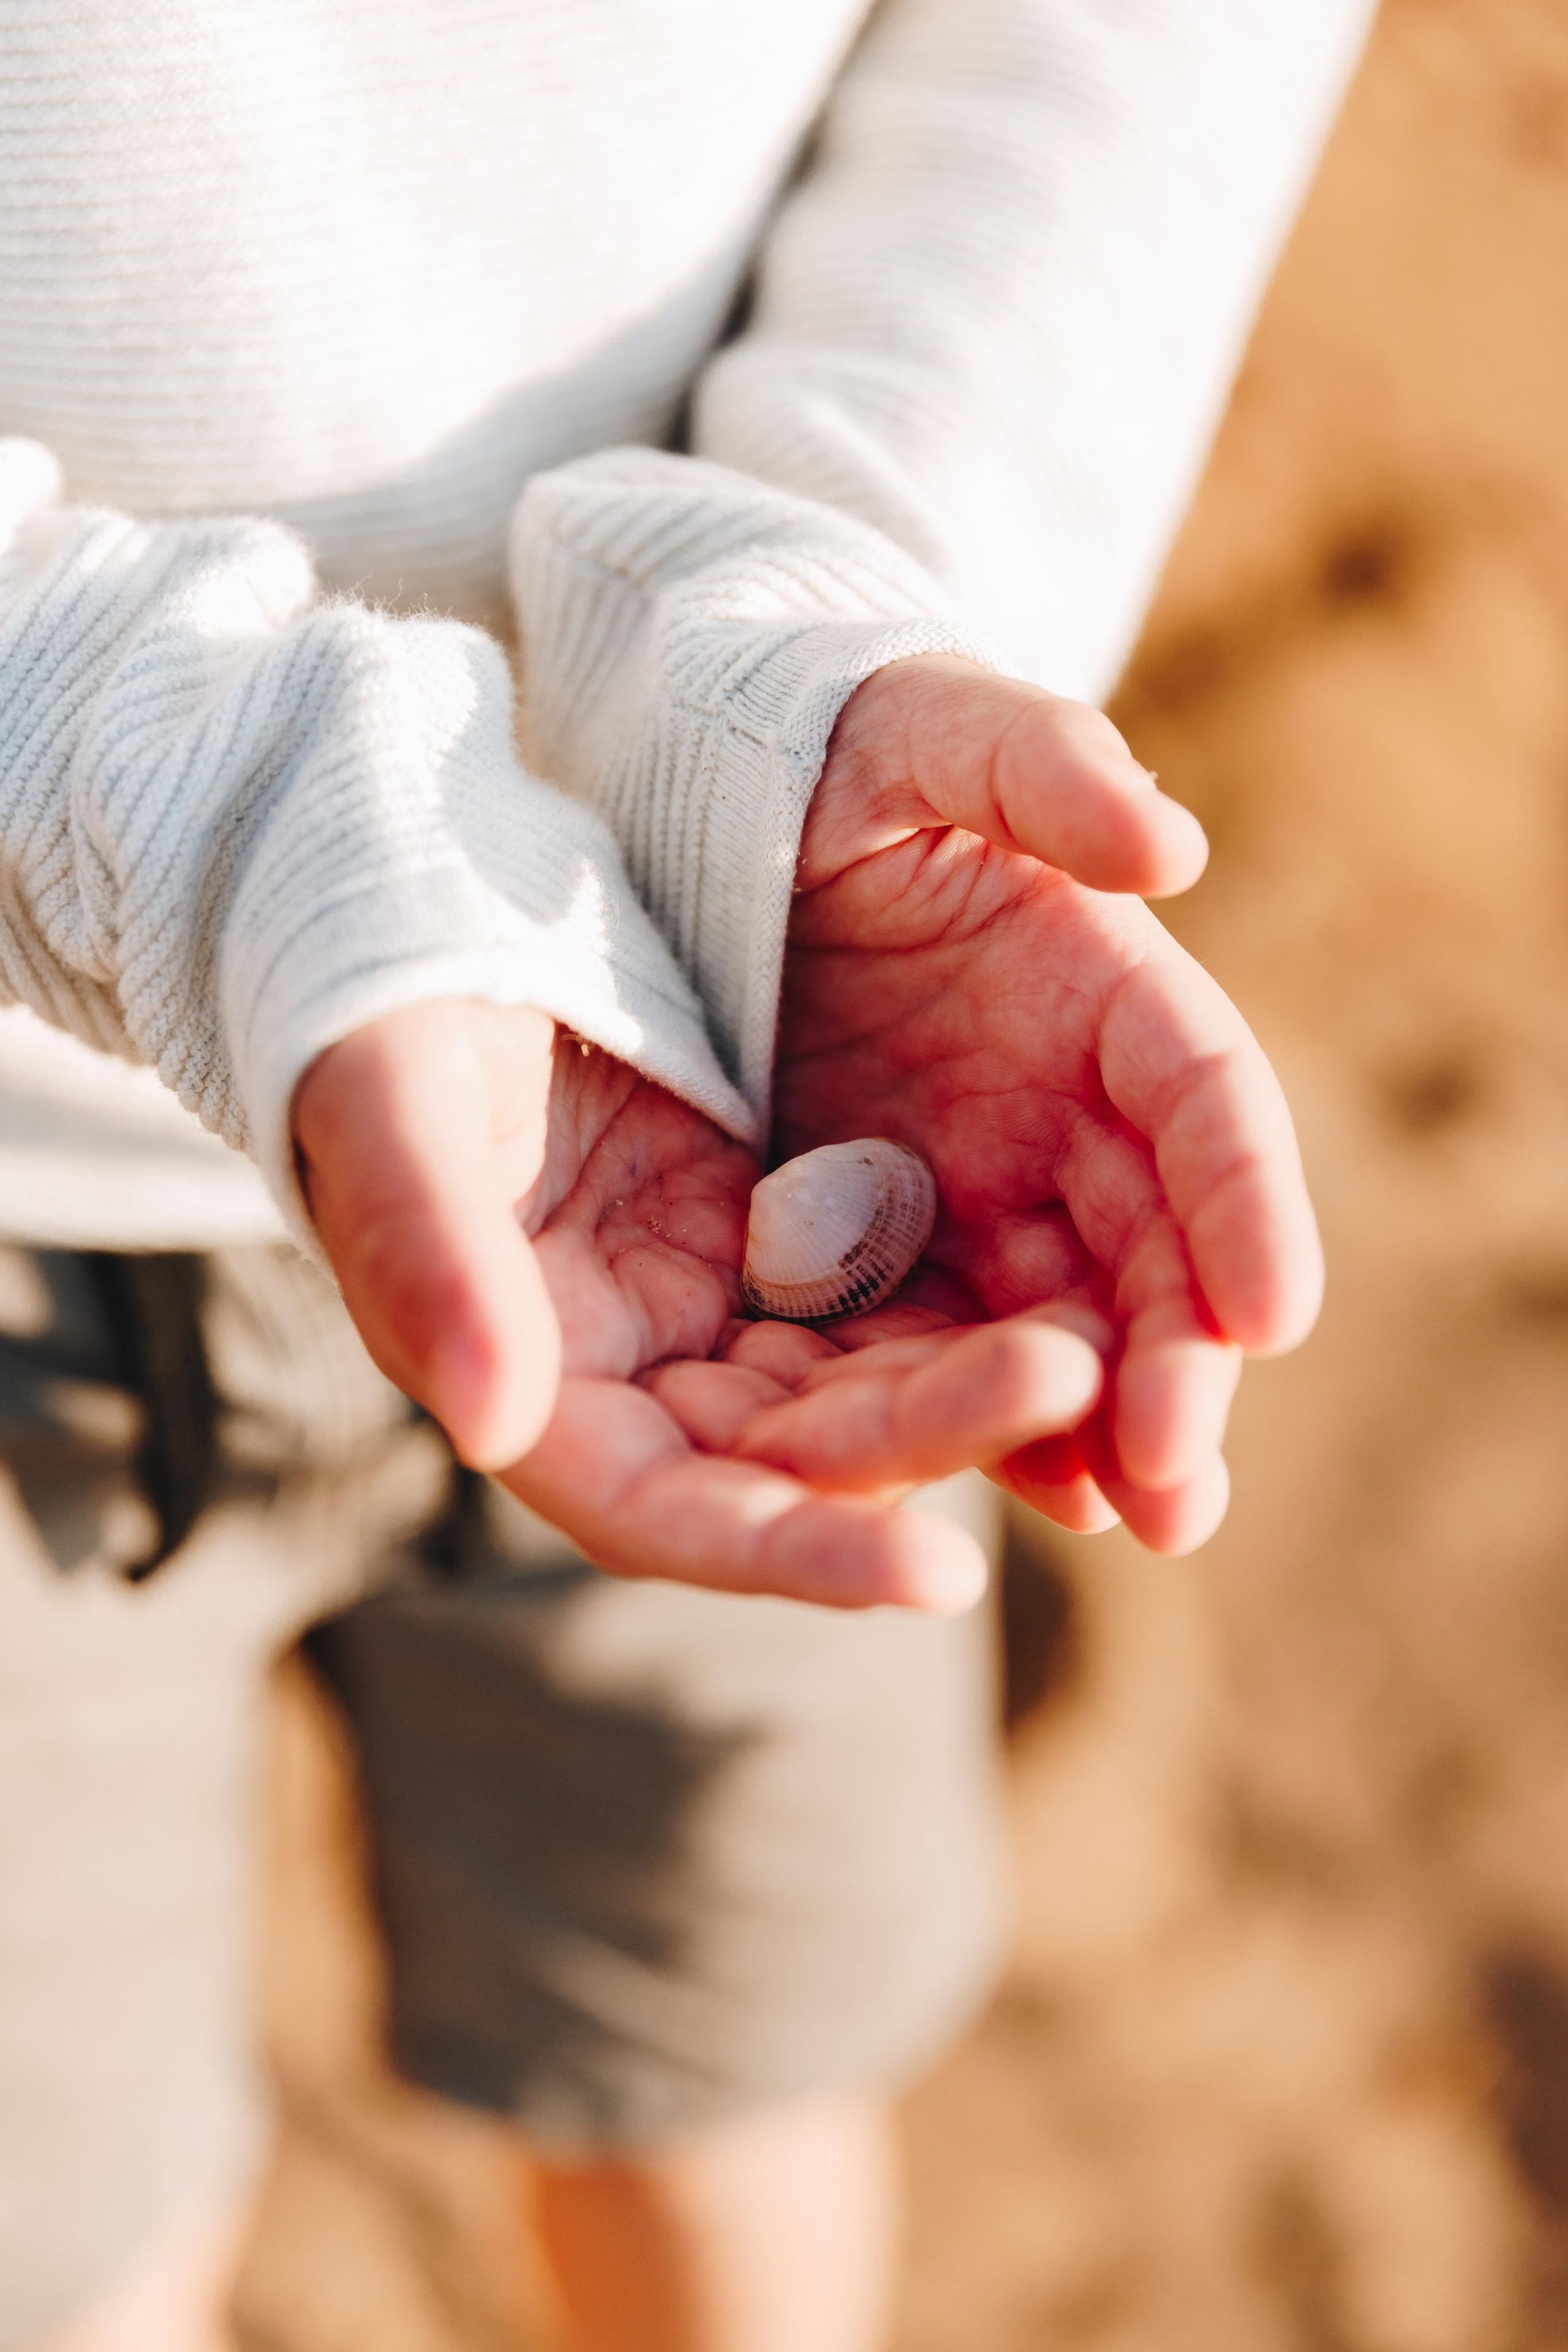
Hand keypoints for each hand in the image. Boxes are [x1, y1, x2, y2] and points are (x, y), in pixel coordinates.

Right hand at [293, 999, 1111, 1607]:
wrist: (417, 894)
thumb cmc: (367, 1000)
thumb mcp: (384, 1101)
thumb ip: (425, 1254)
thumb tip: (496, 1425)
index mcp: (524, 1376)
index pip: (667, 1516)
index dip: (797, 1553)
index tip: (937, 1568)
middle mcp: (634, 1373)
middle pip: (797, 1459)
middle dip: (935, 1436)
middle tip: (1073, 1385)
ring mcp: (711, 1306)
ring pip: (866, 1383)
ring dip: (982, 1379)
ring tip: (1105, 1351)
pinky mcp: (775, 1230)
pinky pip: (894, 1290)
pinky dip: (977, 1296)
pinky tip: (1076, 1287)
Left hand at [770, 654, 1322, 1554]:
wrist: (695, 816)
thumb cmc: (820, 754)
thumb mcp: (912, 727)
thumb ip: (1030, 762)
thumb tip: (1168, 842)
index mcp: (1097, 988)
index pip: (1202, 1100)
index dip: (1248, 1201)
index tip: (1274, 1311)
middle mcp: (1063, 1109)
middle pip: (1151, 1246)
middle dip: (1179, 1361)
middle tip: (1184, 1479)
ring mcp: (980, 1190)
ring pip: (1067, 1325)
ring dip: (1105, 1428)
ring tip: (1134, 1519)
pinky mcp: (889, 1250)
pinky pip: (948, 1351)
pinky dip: (990, 1427)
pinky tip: (1018, 1499)